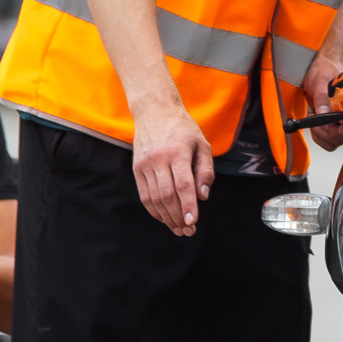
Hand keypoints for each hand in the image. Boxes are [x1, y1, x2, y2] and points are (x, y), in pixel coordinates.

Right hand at [132, 102, 215, 235]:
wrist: (154, 111)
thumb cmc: (183, 129)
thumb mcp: (202, 144)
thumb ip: (205, 171)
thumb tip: (203, 196)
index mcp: (178, 152)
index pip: (183, 185)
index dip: (188, 206)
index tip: (194, 222)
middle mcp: (159, 159)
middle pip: (167, 196)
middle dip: (178, 217)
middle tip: (189, 231)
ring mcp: (145, 164)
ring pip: (154, 198)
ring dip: (167, 217)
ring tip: (179, 229)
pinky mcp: (137, 168)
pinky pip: (144, 195)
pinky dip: (154, 210)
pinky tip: (164, 219)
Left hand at [313, 55, 342, 150]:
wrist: (318, 68)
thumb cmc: (324, 70)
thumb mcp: (321, 81)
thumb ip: (322, 98)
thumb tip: (324, 113)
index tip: (336, 127)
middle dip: (328, 131)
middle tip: (318, 115)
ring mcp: (342, 123)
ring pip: (335, 142)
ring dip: (321, 133)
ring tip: (314, 116)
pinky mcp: (333, 127)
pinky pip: (328, 142)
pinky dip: (318, 136)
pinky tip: (314, 122)